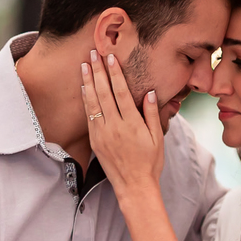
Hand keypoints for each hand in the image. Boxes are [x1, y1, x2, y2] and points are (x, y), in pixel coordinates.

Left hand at [80, 50, 163, 194]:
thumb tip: (150, 92)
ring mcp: (102, 133)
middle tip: (93, 53)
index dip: (115, 73)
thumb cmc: (150, 163)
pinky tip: (84, 88)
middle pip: (104, 93)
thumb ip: (152, 114)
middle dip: (98, 71)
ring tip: (85, 65)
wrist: (134, 187)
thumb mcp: (157, 138)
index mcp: (132, 124)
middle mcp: (115, 127)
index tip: (110, 57)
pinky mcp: (95, 140)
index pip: (121, 92)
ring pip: (93, 102)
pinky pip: (88, 116)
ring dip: (88, 82)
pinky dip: (85, 100)